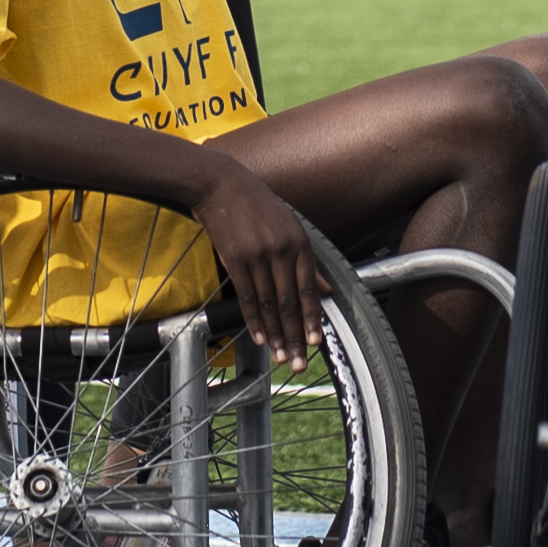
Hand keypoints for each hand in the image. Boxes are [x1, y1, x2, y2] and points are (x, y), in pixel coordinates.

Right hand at [192, 154, 322, 365]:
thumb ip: (308, 261)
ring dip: (275, 334)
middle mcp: (281, 250)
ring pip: (269, 304)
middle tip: (298, 362)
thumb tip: (327, 290)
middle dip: (295, 336)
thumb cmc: (257, 204)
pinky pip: (247, 296)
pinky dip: (253, 320)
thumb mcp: (290, 226)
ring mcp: (257, 255)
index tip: (316, 342)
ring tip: (280, 356)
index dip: (313, 318)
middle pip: (290, 302)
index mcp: (299, 242)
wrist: (220, 184)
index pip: (309, 289)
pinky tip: (259, 337)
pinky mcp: (234, 259)